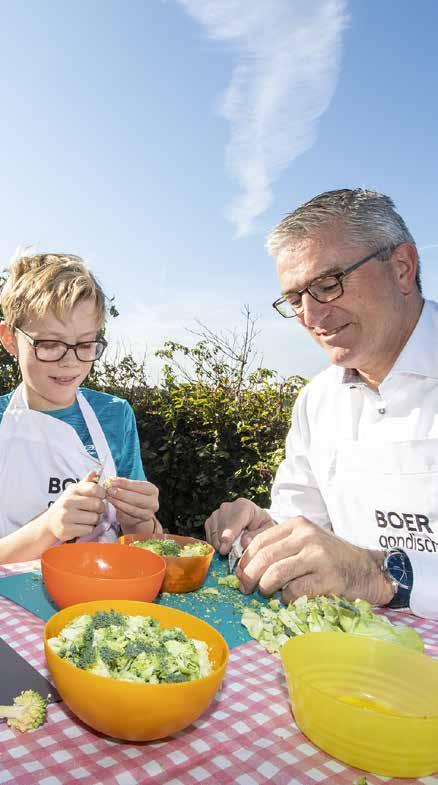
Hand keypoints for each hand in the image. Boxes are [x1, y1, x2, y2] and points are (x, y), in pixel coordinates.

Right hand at [43, 470, 105, 541]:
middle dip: (100, 509)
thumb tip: (95, 472)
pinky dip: (88, 529)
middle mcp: (68, 501)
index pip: (95, 489)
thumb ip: (86, 482)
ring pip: (95, 518)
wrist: (50, 523)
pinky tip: (81, 526)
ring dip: (95, 520)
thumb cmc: (67, 505)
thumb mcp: (75, 492)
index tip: (101, 498)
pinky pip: (88, 530)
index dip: (102, 494)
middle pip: (97, 504)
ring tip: (87, 519)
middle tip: (96, 511)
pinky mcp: (66, 530)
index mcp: (73, 490)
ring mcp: (66, 516)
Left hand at [105, 478, 161, 535]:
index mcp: (152, 490)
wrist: (138, 511)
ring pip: (131, 509)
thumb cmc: (134, 494)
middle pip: (136, 499)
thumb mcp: (133, 487)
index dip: (126, 484)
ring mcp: (147, 514)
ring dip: (118, 502)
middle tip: (109, 490)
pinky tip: (112, 504)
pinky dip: (118, 510)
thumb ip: (124, 484)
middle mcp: (153, 503)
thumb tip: (112, 481)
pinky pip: (127, 516)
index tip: (113, 482)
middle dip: (121, 494)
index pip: (140, 486)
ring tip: (108, 497)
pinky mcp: (138, 522)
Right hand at [205, 498, 273, 554]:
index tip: (226, 543)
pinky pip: (209, 535)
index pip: (234, 519)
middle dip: (225, 543)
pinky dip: (215, 544)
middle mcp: (228, 507)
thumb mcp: (266, 529)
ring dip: (220, 545)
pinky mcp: (211, 520)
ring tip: (230, 550)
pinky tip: (224, 546)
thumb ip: (257, 536)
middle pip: (222, 528)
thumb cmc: (261, 524)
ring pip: (214, 533)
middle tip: (230, 554)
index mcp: (244, 506)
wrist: (254, 519)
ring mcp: (217, 513)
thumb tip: (244, 543)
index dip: (229, 532)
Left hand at [236, 516, 393, 605]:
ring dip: (264, 588)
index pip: (260, 540)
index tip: (240, 574)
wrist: (367, 570)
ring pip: (275, 573)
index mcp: (298, 525)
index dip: (245, 559)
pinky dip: (285, 598)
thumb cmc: (331, 558)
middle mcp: (307, 536)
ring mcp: (318, 556)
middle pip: (265, 557)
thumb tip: (243, 544)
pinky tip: (288, 598)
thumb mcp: (305, 541)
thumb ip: (277, 542)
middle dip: (249, 576)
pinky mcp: (327, 578)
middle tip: (245, 589)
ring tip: (265, 593)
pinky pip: (294, 591)